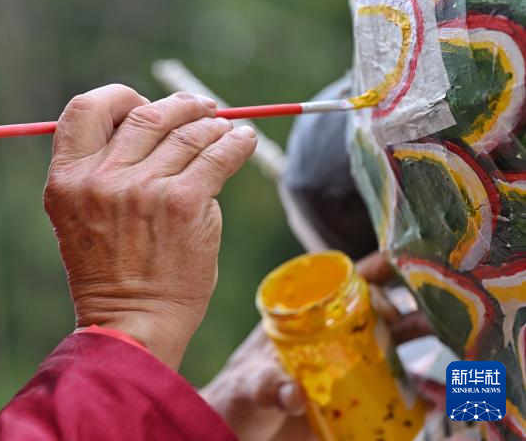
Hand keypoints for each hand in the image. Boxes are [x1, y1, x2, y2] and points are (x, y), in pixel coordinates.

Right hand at [43, 84, 256, 369]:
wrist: (132, 325)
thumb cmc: (110, 273)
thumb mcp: (80, 216)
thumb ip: (100, 171)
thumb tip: (149, 122)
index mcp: (67, 179)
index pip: (85, 108)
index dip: (118, 98)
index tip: (141, 104)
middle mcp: (101, 178)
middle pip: (144, 113)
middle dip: (178, 105)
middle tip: (199, 107)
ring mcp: (143, 189)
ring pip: (187, 131)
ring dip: (212, 123)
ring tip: (226, 127)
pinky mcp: (184, 203)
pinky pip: (217, 155)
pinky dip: (236, 142)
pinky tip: (243, 141)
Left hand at [201, 251, 433, 440]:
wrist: (235, 433)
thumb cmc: (237, 398)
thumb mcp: (249, 387)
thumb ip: (268, 387)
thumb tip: (292, 393)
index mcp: (300, 318)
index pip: (339, 283)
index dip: (371, 270)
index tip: (401, 259)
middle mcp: (327, 336)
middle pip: (375, 311)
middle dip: (406, 304)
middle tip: (435, 306)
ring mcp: (343, 365)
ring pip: (390, 344)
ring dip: (418, 338)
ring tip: (447, 335)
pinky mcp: (354, 397)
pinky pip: (393, 388)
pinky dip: (418, 389)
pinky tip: (437, 392)